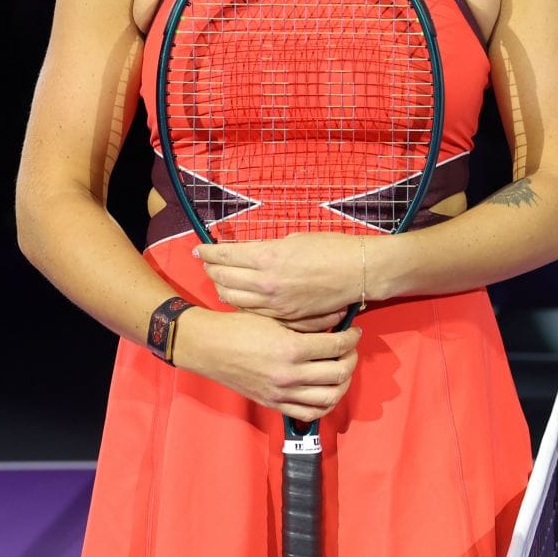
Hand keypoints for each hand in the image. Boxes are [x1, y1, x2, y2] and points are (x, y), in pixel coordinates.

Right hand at [174, 307, 360, 423]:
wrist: (210, 347)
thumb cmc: (241, 327)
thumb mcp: (276, 317)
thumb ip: (310, 321)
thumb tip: (341, 318)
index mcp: (291, 348)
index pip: (337, 346)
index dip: (352, 338)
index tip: (354, 332)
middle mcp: (289, 375)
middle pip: (339, 372)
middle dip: (352, 358)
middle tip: (350, 349)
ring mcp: (282, 393)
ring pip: (330, 397)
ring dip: (343, 382)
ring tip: (342, 369)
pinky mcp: (274, 404)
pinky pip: (310, 413)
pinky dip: (326, 404)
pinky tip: (328, 390)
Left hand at [196, 232, 368, 332]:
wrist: (358, 272)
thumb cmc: (332, 249)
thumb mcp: (294, 240)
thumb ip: (266, 249)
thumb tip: (247, 253)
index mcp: (268, 258)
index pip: (224, 256)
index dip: (208, 252)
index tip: (199, 250)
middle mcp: (266, 283)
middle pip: (223, 279)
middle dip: (211, 270)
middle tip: (207, 264)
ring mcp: (275, 303)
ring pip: (234, 299)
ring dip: (223, 287)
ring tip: (220, 280)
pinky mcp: (285, 316)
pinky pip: (253, 312)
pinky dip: (242, 303)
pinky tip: (241, 296)